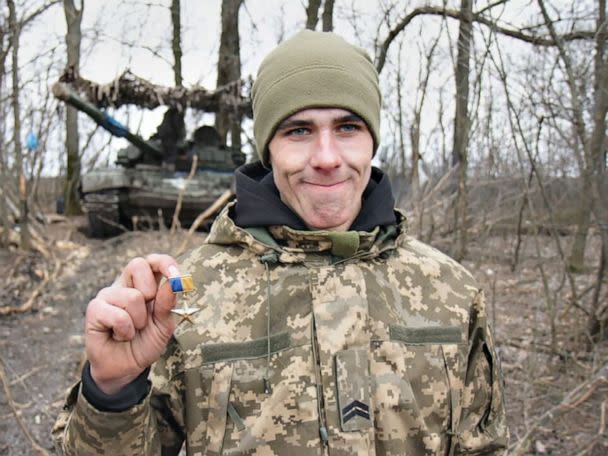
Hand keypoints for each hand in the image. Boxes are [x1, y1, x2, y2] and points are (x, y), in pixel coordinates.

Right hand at [84, 254, 177, 393]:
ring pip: (133, 296)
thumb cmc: (145, 342)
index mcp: (144, 284)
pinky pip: (119, 316)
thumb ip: (167, 304)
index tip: (177, 276)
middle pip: (138, 264)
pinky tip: (119, 336)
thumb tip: (173, 283)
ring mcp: (107, 295)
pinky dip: (126, 331)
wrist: (126, 368)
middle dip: (150, 291)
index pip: (153, 261)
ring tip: (132, 331)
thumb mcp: (163, 325)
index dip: (165, 263)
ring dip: (139, 321)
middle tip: (148, 314)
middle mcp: (124, 285)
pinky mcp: (94, 309)